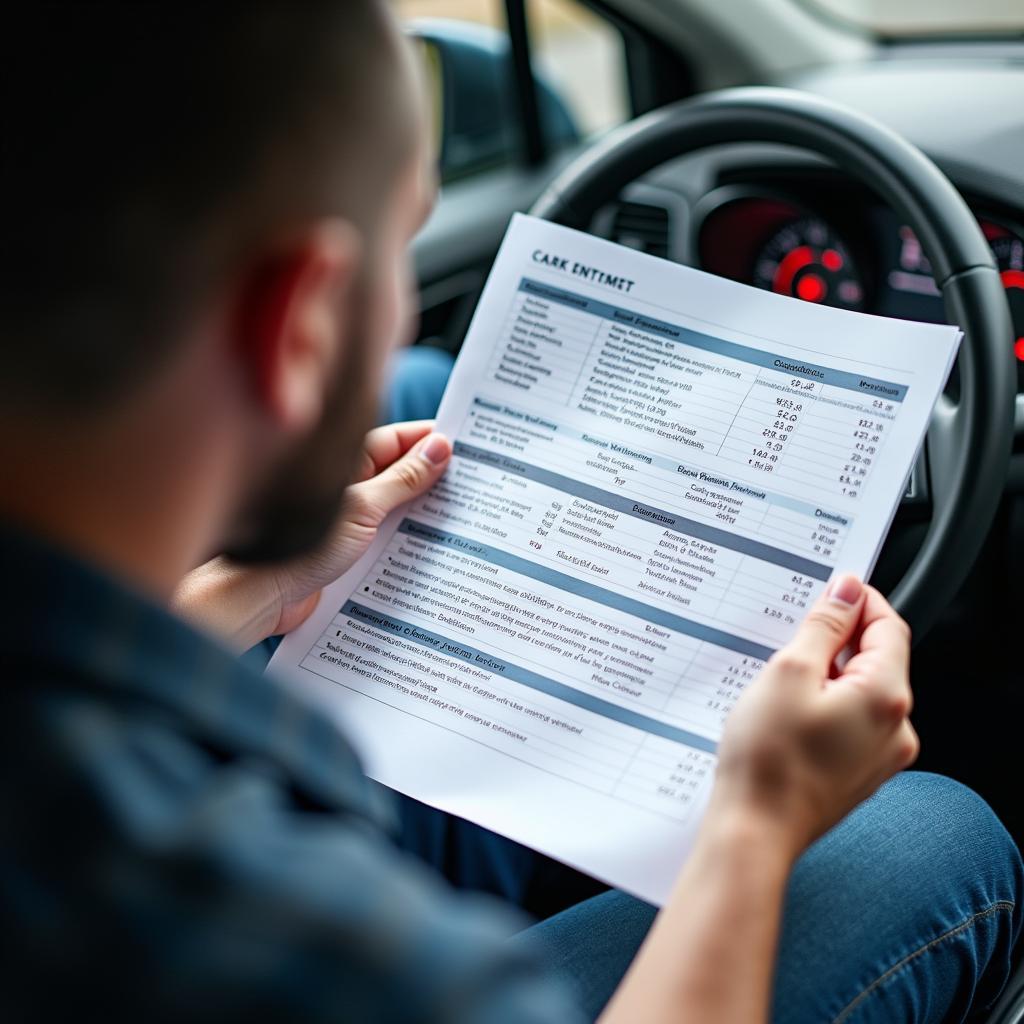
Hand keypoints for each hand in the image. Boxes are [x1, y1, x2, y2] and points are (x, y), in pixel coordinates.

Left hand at [268, 420, 451, 633]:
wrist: (263, 596)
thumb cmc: (301, 546)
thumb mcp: (365, 508)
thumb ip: (402, 479)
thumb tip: (438, 448)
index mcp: (348, 465)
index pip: (398, 441)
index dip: (430, 441)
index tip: (466, 445)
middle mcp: (350, 488)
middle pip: (400, 474)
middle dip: (434, 478)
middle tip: (474, 483)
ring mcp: (351, 519)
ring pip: (397, 508)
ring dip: (424, 512)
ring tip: (463, 516)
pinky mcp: (351, 550)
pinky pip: (388, 538)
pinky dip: (409, 540)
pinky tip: (431, 547)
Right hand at [707, 576, 918, 859]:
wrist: (755, 830)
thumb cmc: (768, 759)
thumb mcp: (789, 671)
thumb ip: (823, 626)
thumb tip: (847, 590)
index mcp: (886, 696)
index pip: (888, 627)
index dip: (859, 601)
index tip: (829, 589)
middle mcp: (896, 728)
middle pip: (876, 659)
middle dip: (836, 639)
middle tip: (789, 635)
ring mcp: (880, 755)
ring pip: (860, 691)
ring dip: (826, 673)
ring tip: (779, 680)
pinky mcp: (858, 773)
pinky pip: (849, 721)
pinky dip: (823, 705)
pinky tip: (785, 711)